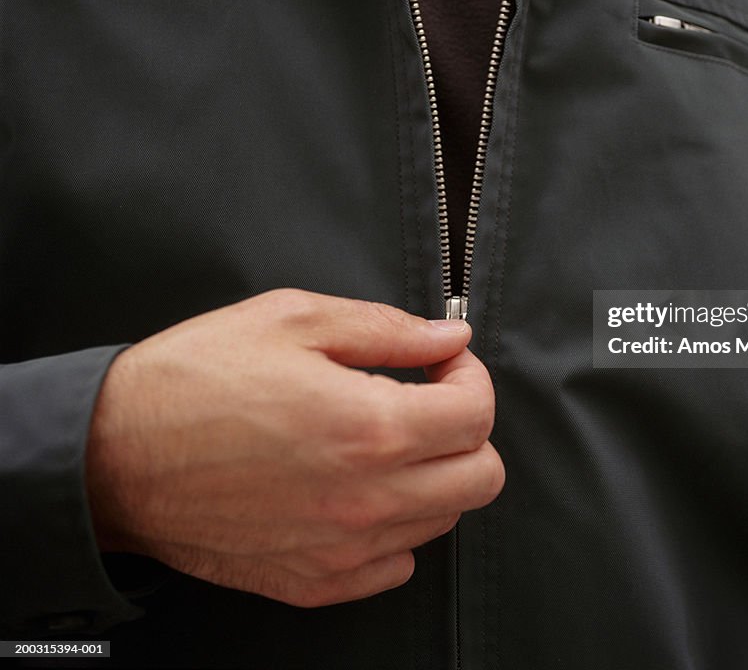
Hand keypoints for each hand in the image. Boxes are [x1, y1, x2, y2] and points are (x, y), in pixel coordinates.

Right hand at [85, 289, 503, 606]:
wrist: (111, 457)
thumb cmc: (196, 379)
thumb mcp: (293, 319)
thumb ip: (387, 328)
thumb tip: (449, 334)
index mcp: (369, 426)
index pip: (477, 413)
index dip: (469, 376)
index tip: (442, 363)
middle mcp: (367, 499)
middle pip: (481, 477)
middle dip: (466, 429)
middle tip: (424, 400)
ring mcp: (342, 549)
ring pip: (444, 519)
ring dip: (432, 474)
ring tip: (383, 439)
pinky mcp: (313, 582)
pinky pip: (395, 563)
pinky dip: (393, 525)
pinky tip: (356, 488)